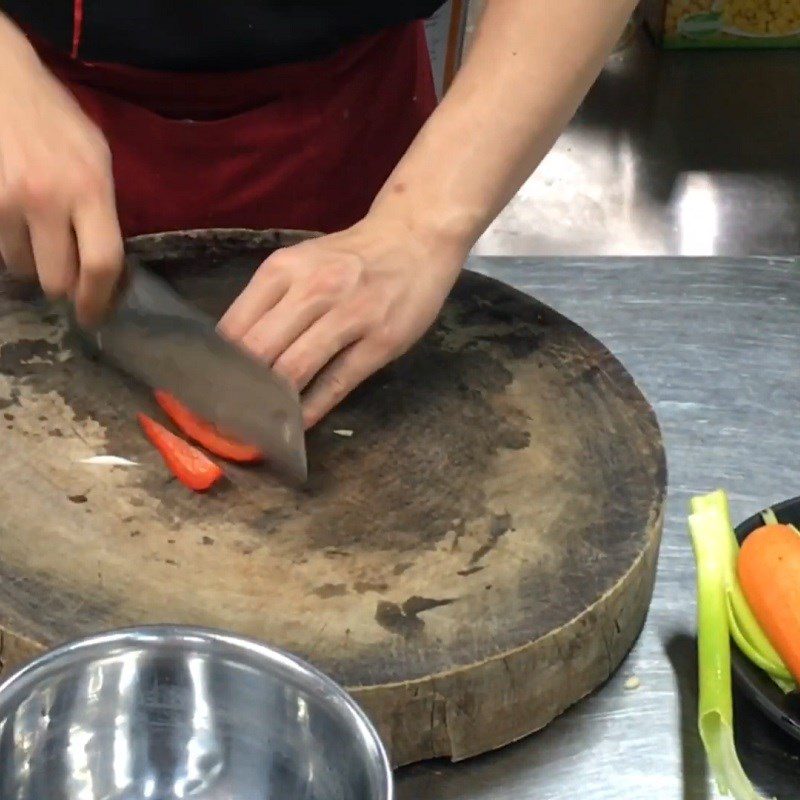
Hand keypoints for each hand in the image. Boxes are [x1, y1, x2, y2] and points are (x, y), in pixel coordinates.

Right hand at [0, 22, 122, 326]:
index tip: (93, 315)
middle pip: (58, 279)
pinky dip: (12, 245)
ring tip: (39, 234)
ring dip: (34, 262)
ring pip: (23, 267)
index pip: (101, 263)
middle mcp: (51, 201)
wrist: (4, 83)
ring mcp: (10, 202)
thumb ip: (103, 209)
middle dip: (64, 285)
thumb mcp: (98, 159)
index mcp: (92, 190)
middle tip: (67, 274)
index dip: (98, 298)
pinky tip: (19, 223)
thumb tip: (106, 263)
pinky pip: (1, 248)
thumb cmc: (59, 121)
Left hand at [219, 216, 464, 427]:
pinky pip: (337, 382)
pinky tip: (298, 424)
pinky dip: (313, 408)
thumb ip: (269, 301)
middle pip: (260, 350)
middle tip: (226, 419)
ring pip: (296, 368)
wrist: (414, 236)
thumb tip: (233, 352)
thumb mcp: (302, 263)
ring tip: (259, 426)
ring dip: (273, 402)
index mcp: (284, 269)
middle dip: (238, 389)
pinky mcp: (380, 341)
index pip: (236, 325)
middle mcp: (314, 289)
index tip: (205, 393)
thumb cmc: (351, 257)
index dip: (216, 366)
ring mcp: (350, 315)